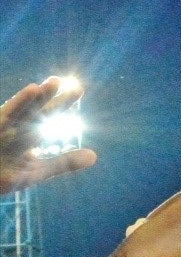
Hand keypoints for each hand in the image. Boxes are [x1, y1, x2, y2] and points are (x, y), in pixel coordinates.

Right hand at [0, 77, 96, 194]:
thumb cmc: (4, 174)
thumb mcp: (37, 171)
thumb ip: (63, 162)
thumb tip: (94, 156)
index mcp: (28, 134)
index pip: (47, 115)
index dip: (62, 103)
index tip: (78, 89)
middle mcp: (16, 129)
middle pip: (34, 110)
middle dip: (48, 96)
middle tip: (64, 82)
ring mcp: (2, 132)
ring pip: (16, 113)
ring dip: (27, 100)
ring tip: (44, 86)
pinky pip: (2, 120)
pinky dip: (12, 109)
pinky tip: (23, 97)